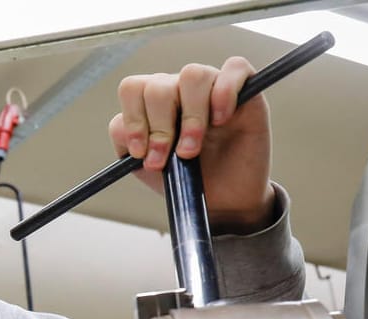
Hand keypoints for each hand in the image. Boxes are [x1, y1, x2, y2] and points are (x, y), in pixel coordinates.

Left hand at [108, 57, 275, 233]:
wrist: (223, 200)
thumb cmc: (186, 180)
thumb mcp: (148, 167)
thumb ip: (128, 143)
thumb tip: (122, 126)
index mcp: (152, 104)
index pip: (132, 89)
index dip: (134, 120)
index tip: (140, 153)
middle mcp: (180, 90)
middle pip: (158, 85)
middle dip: (160, 127)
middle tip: (172, 157)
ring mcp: (212, 86)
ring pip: (192, 75)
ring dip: (191, 117)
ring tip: (193, 148)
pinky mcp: (246, 89)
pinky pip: (234, 68)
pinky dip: (225, 92)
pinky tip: (222, 119)